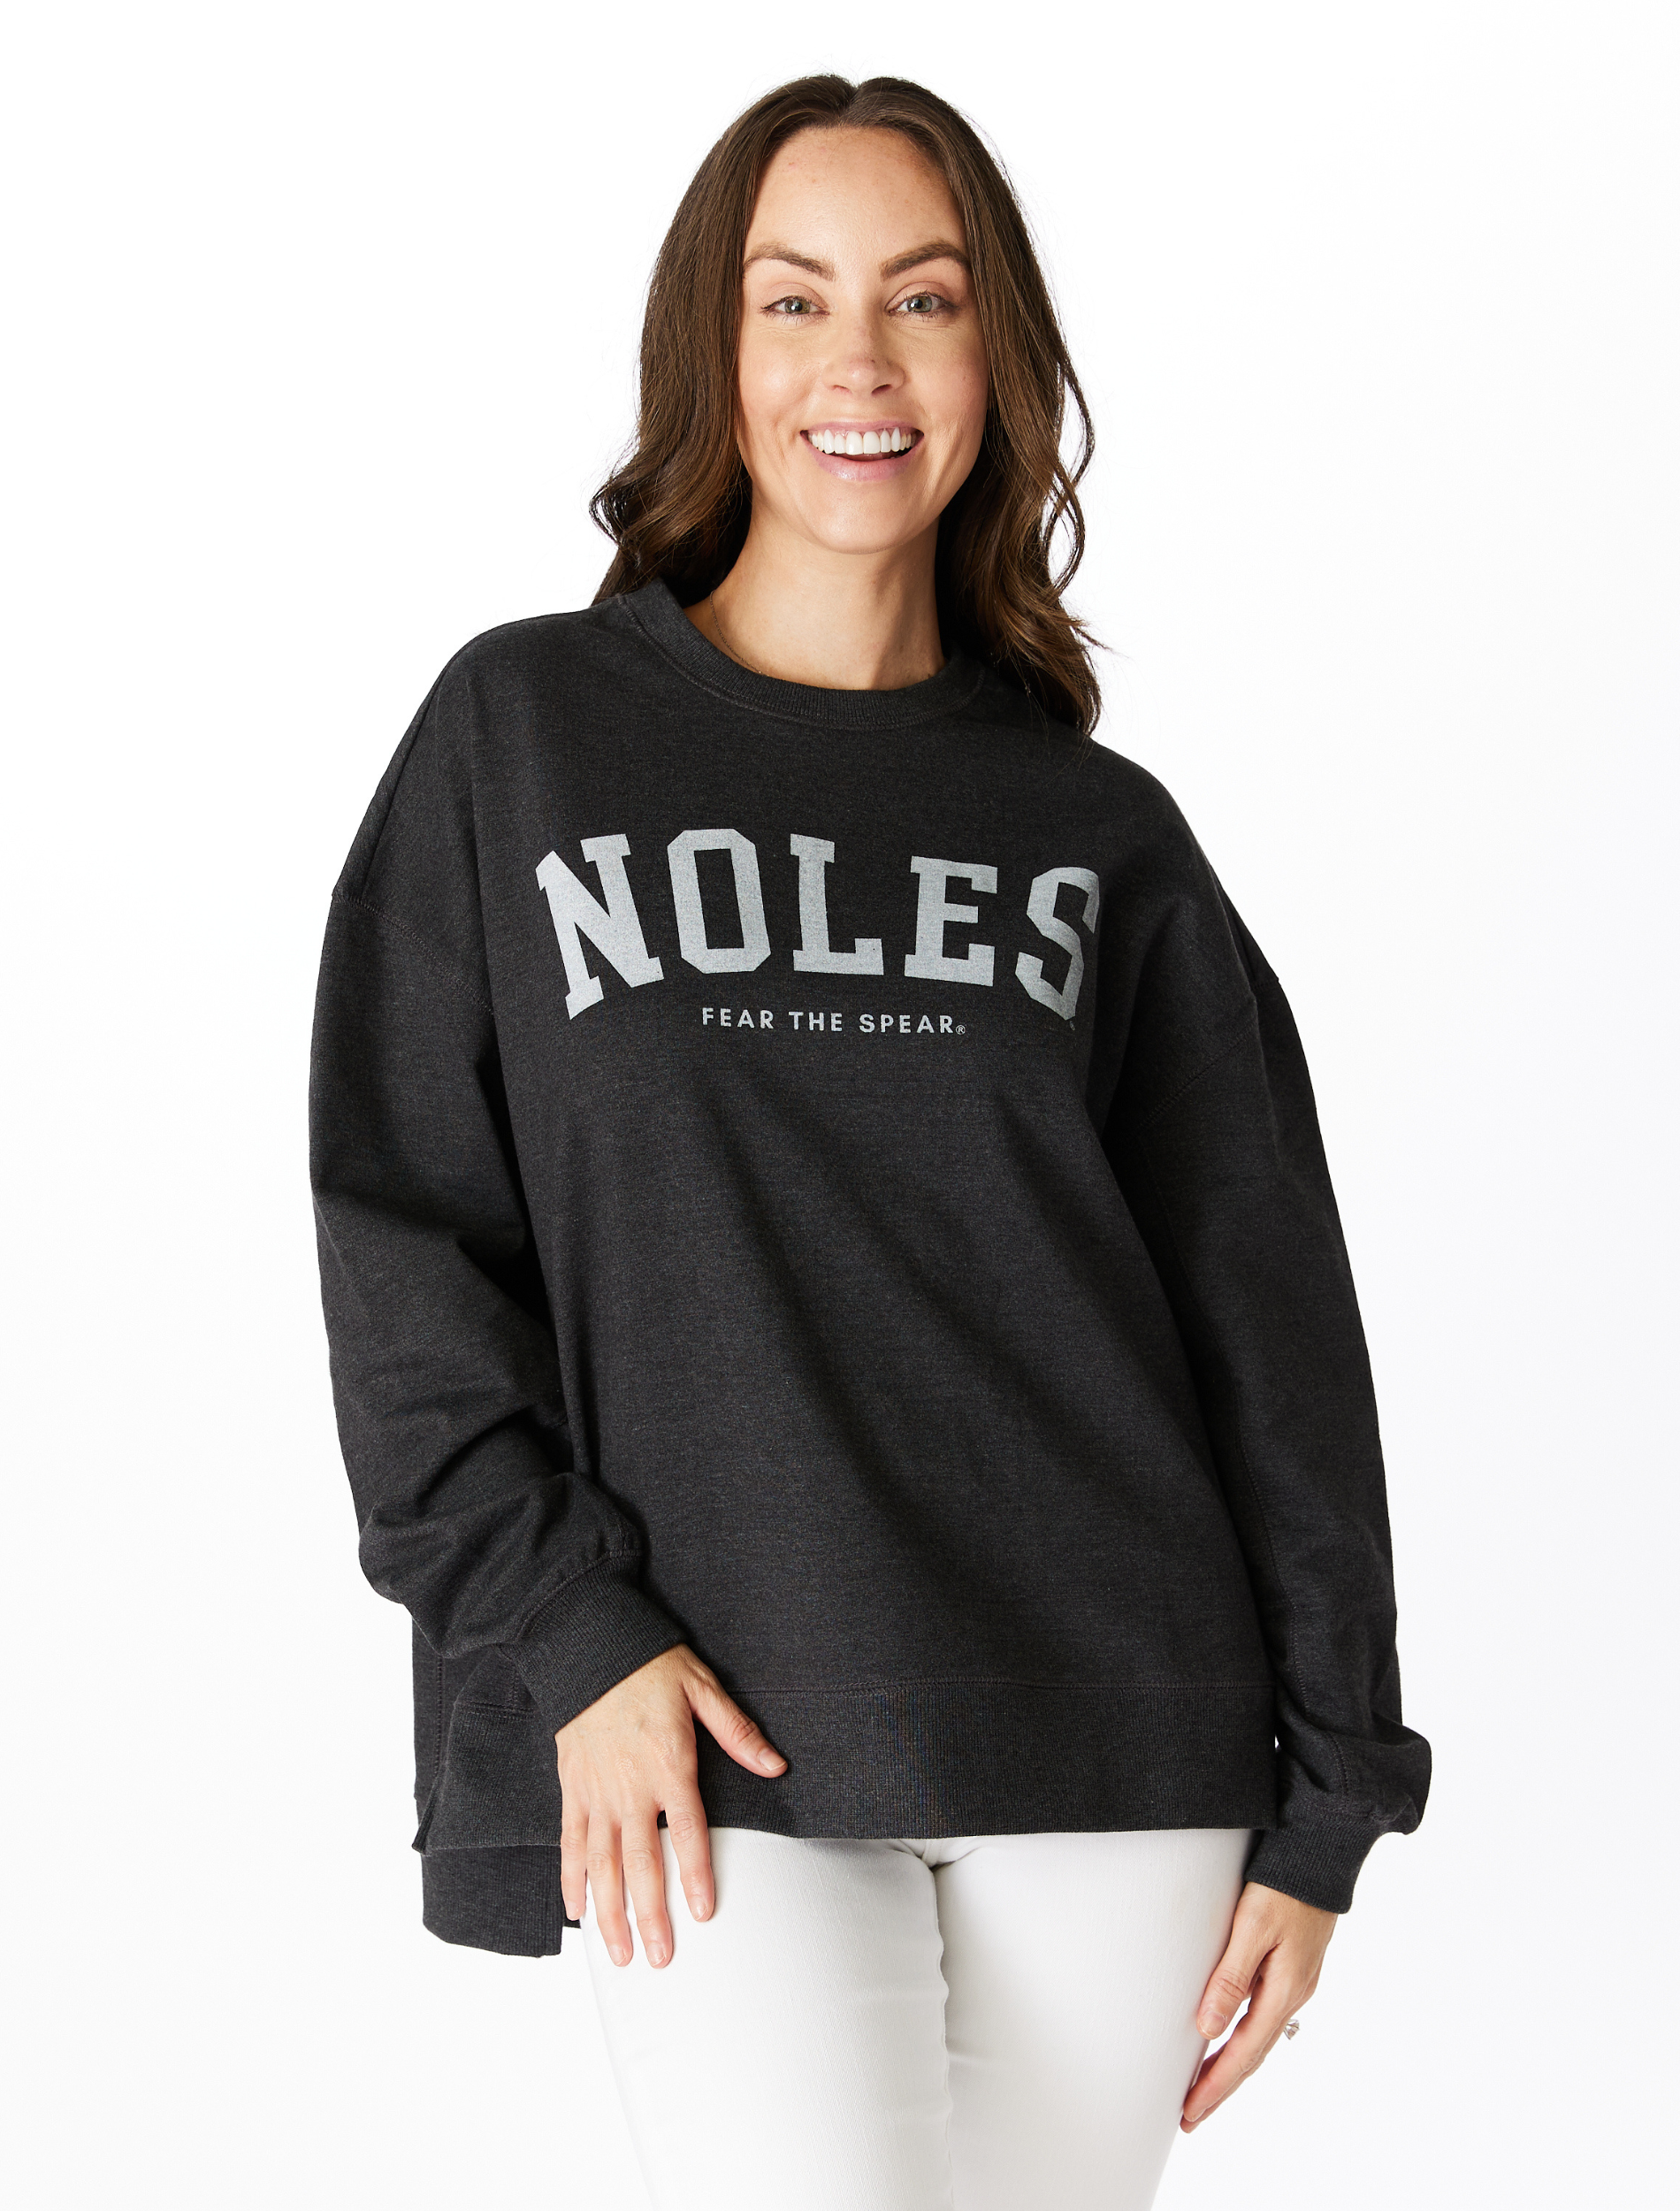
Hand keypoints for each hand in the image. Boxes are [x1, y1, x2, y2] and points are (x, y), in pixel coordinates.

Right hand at [554, 1643, 786, 1969]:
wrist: (588, 1645)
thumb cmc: (649, 1665)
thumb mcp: (702, 1688)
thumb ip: (737, 1732)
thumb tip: (776, 1764)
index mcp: (669, 1764)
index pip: (687, 1832)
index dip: (695, 1874)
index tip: (702, 1913)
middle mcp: (630, 1787)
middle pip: (641, 1863)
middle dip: (649, 1915)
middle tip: (658, 1958)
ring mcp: (596, 1791)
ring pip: (601, 1864)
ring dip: (609, 1911)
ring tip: (618, 1952)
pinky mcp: (571, 1788)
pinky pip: (570, 1842)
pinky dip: (571, 1878)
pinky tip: (576, 1910)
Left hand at [1181, 1880, 1336, 2128]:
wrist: (1321, 1856)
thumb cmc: (1286, 1885)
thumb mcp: (1253, 1927)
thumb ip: (1231, 1977)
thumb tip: (1208, 2027)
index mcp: (1284, 1990)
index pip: (1244, 2052)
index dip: (1216, 2085)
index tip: (1191, 2110)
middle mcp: (1293, 1995)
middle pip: (1252, 2054)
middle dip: (1221, 2086)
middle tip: (1190, 2115)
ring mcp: (1295, 1984)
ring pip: (1258, 2038)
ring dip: (1231, 2066)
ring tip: (1203, 2088)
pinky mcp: (1292, 1970)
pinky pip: (1262, 2017)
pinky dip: (1243, 2039)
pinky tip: (1230, 2040)